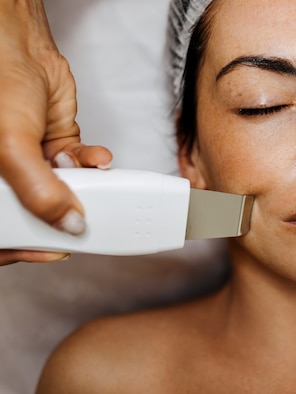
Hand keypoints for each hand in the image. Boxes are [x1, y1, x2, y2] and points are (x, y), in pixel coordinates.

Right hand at [0, 0, 112, 264]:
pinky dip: (94, 164)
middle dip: (65, 214)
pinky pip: (81, 168)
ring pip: (67, 192)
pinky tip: (95, 156)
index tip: (57, 250)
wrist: (18, 49)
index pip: (4, 234)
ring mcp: (33, 166)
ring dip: (85, 185)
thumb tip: (70, 225)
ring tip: (83, 171)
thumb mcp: (11, 149)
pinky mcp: (56, 149)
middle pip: (39, 216)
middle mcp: (7, 180)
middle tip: (85, 215)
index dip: (27, 249)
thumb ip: (41, 192)